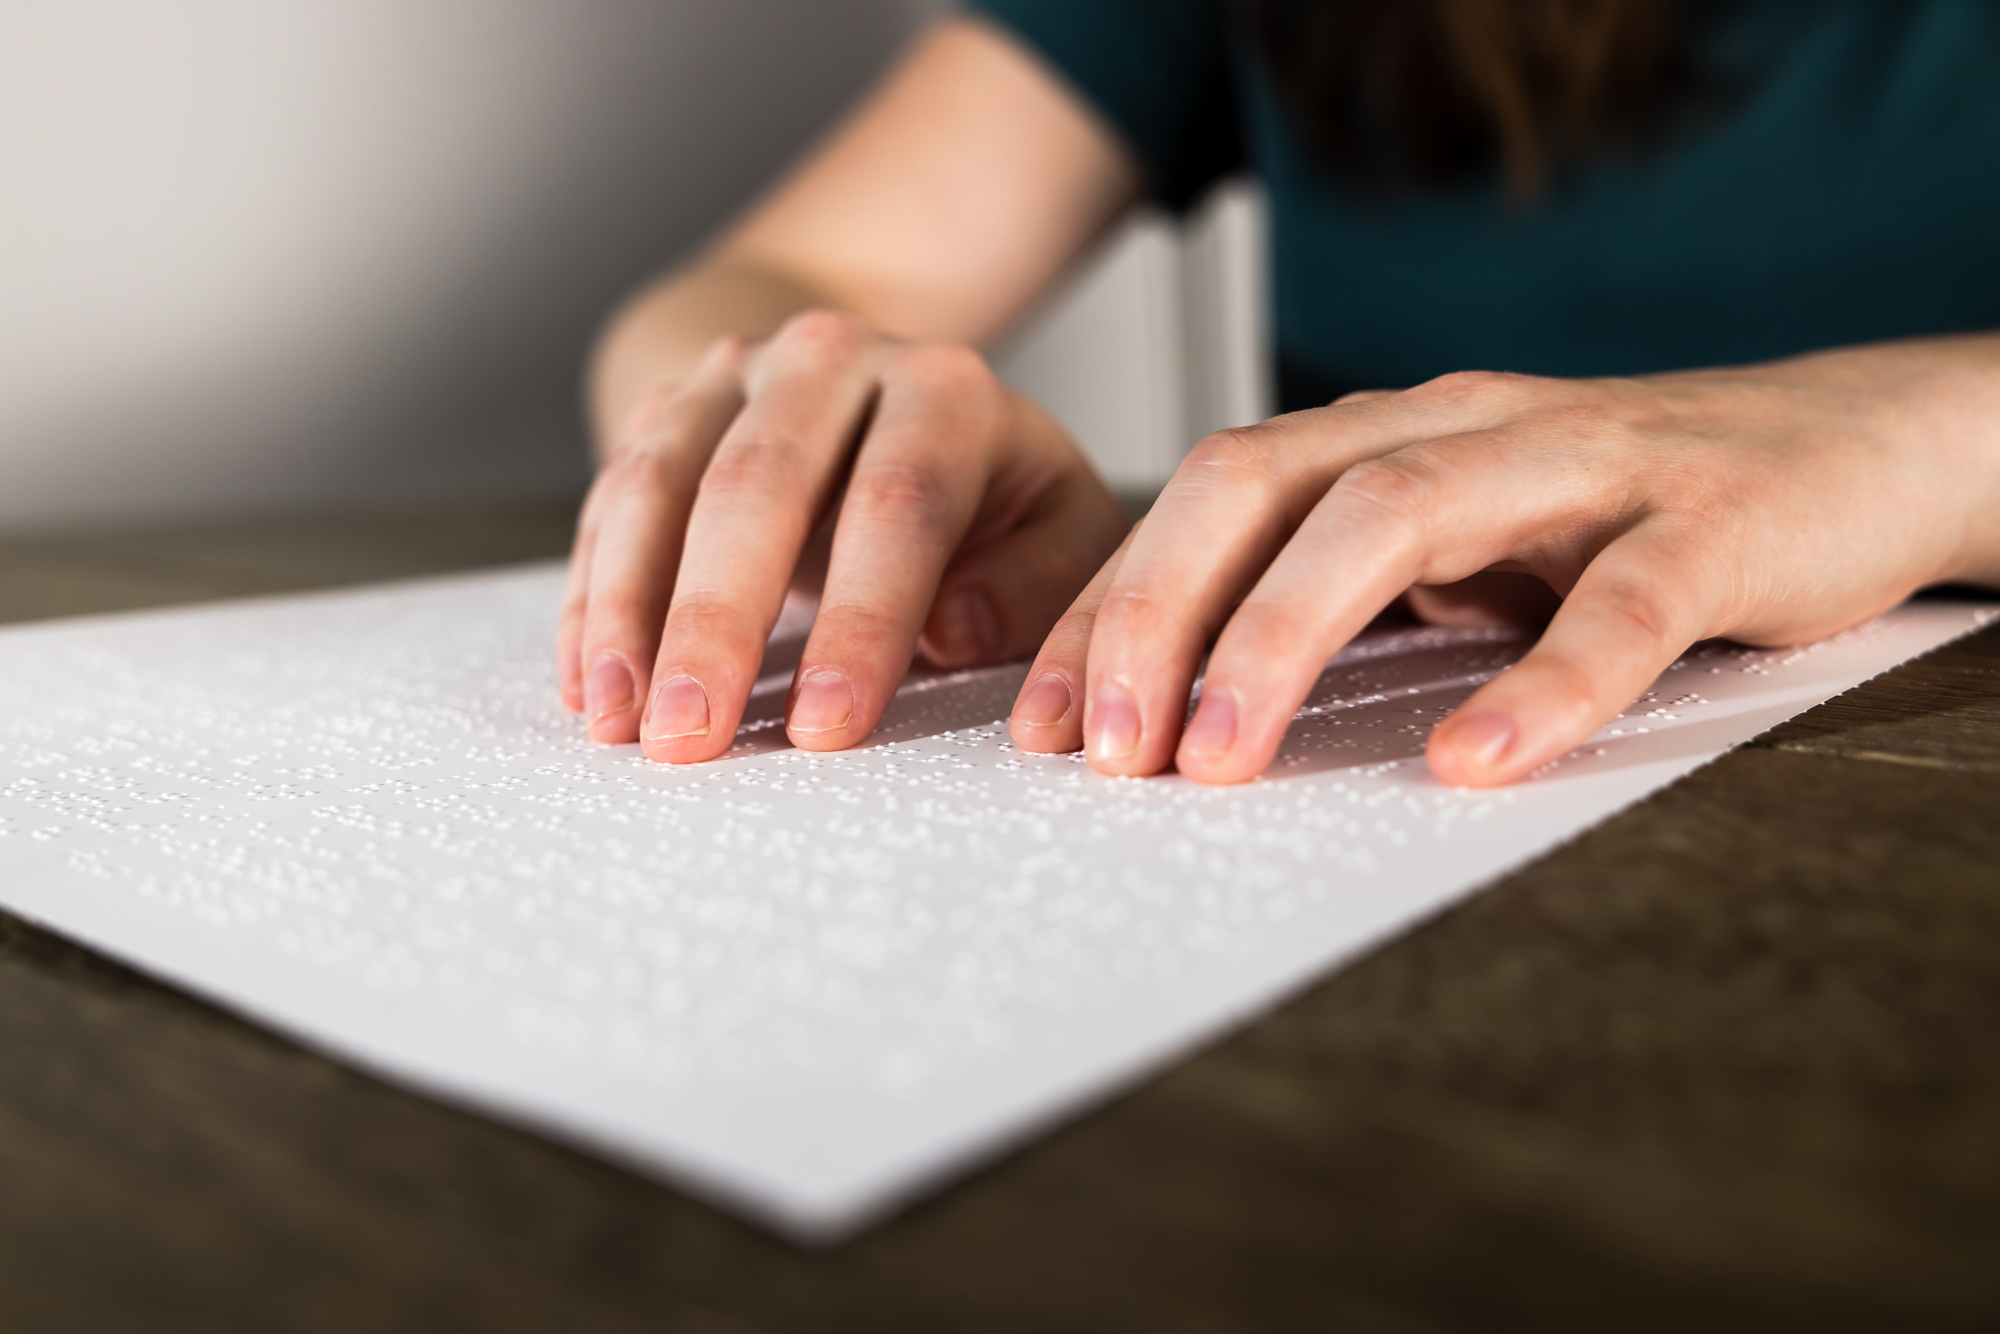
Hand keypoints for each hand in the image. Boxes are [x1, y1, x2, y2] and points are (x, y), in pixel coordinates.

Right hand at [560, 309, 1129, 759]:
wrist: (886, 386)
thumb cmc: (987, 494)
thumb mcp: (1056, 530)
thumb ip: (1034, 584)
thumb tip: (951, 629)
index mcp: (943, 391)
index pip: (899, 502)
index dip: (862, 619)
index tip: (825, 726)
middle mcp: (830, 361)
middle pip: (758, 483)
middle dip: (715, 621)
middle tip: (688, 738)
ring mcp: (734, 377)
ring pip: (658, 482)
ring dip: (628, 612)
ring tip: (620, 722)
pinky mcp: (666, 409)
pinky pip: (609, 500)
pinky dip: (593, 598)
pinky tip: (589, 685)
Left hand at [1007, 337, 1999, 786]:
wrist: (1851, 446)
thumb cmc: (1617, 515)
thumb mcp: (1456, 544)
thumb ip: (1344, 595)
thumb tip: (1184, 705)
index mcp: (1387, 436)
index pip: (1205, 498)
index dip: (1111, 604)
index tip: (1039, 722)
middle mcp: (1460, 427)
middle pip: (1262, 484)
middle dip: (1157, 614)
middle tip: (1100, 752)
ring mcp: (1584, 463)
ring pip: (1401, 516)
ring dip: (1284, 638)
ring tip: (1217, 764)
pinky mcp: (1711, 523)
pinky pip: (1617, 601)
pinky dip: (1539, 683)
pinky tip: (1471, 762)